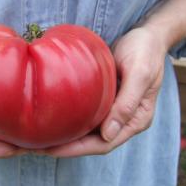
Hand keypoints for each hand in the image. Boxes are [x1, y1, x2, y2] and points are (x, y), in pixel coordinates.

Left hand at [39, 27, 166, 156]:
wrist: (146, 35)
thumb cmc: (145, 51)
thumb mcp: (140, 73)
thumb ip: (127, 104)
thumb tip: (108, 134)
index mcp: (136, 120)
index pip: (104, 144)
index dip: (77, 149)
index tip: (52, 150)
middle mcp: (123, 119)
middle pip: (92, 142)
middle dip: (66, 147)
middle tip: (38, 146)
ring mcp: (112, 110)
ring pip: (87, 131)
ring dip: (66, 135)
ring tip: (41, 136)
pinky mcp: (104, 99)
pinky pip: (86, 115)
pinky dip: (70, 119)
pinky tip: (53, 118)